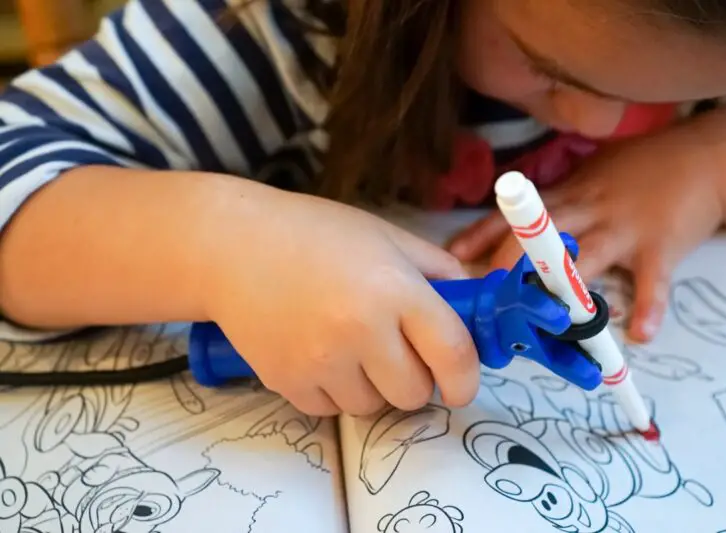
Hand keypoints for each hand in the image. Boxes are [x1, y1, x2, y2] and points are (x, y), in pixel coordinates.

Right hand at [205, 187, 479, 416]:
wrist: (233, 245)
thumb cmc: (316, 234)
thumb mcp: (387, 237)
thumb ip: (438, 270)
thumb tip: (473, 303)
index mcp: (395, 289)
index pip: (453, 355)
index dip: (465, 380)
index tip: (460, 386)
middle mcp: (361, 330)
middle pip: (414, 393)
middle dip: (413, 380)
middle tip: (396, 354)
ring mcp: (321, 361)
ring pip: (372, 407)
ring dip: (372, 387)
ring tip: (349, 347)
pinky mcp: (287, 382)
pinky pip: (330, 410)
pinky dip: (333, 390)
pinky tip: (319, 353)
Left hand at [449, 126, 723, 341]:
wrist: (701, 158)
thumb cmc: (638, 167)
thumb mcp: (590, 175)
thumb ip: (557, 201)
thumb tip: (515, 226)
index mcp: (568, 197)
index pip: (516, 217)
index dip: (483, 235)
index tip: (454, 256)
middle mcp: (588, 212)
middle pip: (542, 237)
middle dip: (512, 264)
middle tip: (489, 293)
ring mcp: (624, 229)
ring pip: (588, 257)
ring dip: (567, 288)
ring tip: (547, 316)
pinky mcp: (661, 246)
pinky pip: (654, 280)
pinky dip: (649, 306)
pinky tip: (640, 333)